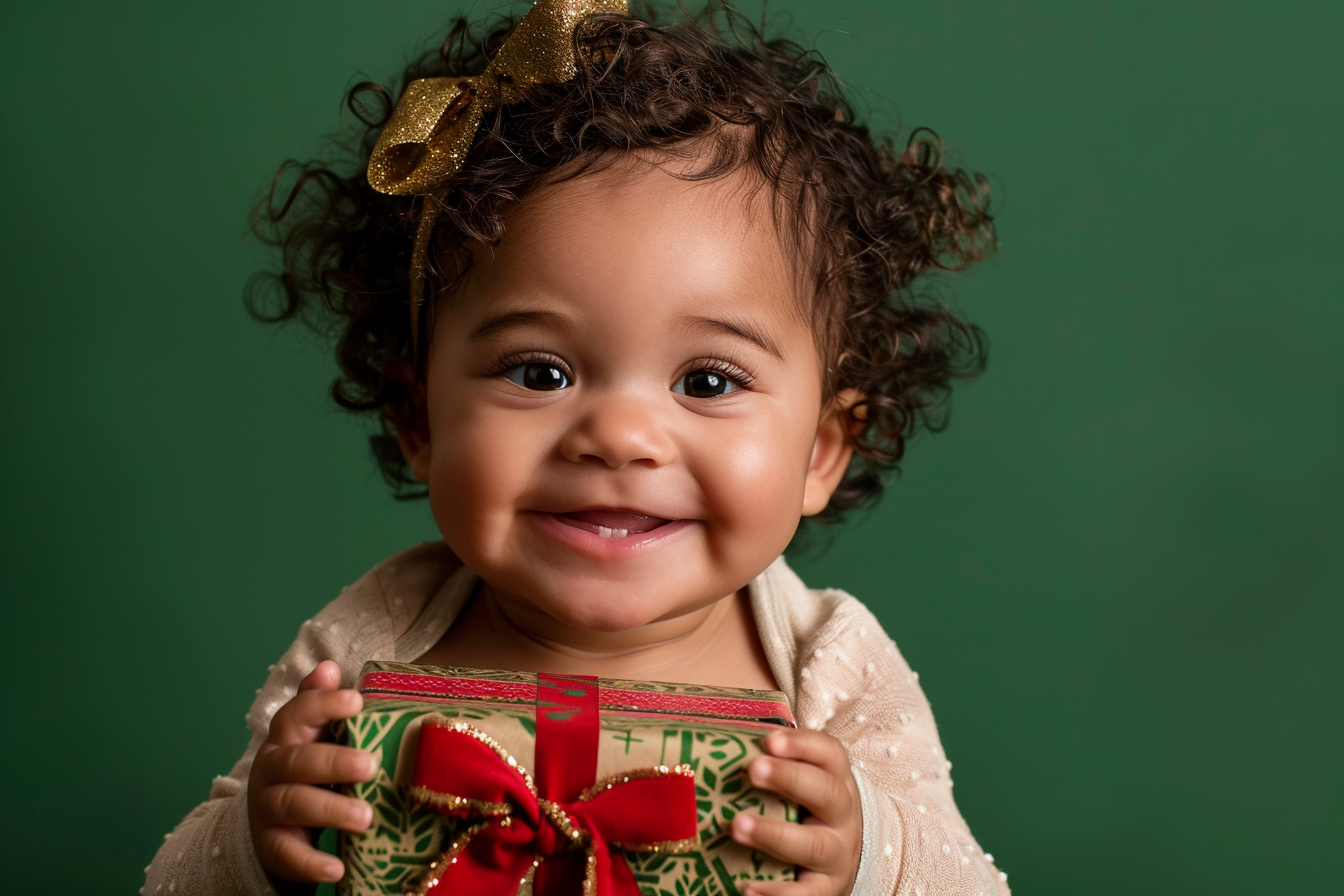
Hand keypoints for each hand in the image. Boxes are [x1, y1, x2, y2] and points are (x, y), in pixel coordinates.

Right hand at [247, 660, 377, 883]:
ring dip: (330, 810)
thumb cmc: (307, 771)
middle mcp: (272, 769)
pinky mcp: (272, 845)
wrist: (272, 825)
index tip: (356, 701)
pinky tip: (337, 869)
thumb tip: (328, 666)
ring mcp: (268, 808)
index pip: (296, 713)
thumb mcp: (314, 738)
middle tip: (370, 765)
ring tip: (366, 818)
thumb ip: (320, 705)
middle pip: (295, 762)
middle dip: (332, 762)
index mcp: (287, 738)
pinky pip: (287, 854)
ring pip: (292, 804)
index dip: (322, 705)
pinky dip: (311, 862)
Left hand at [730, 729, 862, 895]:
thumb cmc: (804, 809)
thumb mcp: (801, 782)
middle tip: (753, 769)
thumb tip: (714, 741)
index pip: (828, 754)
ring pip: (814, 845)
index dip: (802, 744)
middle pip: (826, 794)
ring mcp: (836, 856)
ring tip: (738, 826)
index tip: (770, 740)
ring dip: (775, 834)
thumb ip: (771, 761)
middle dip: (790, 779)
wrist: (839, 859)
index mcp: (837, 780)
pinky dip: (777, 894)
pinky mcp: (824, 890)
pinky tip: (746, 888)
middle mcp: (842, 817)